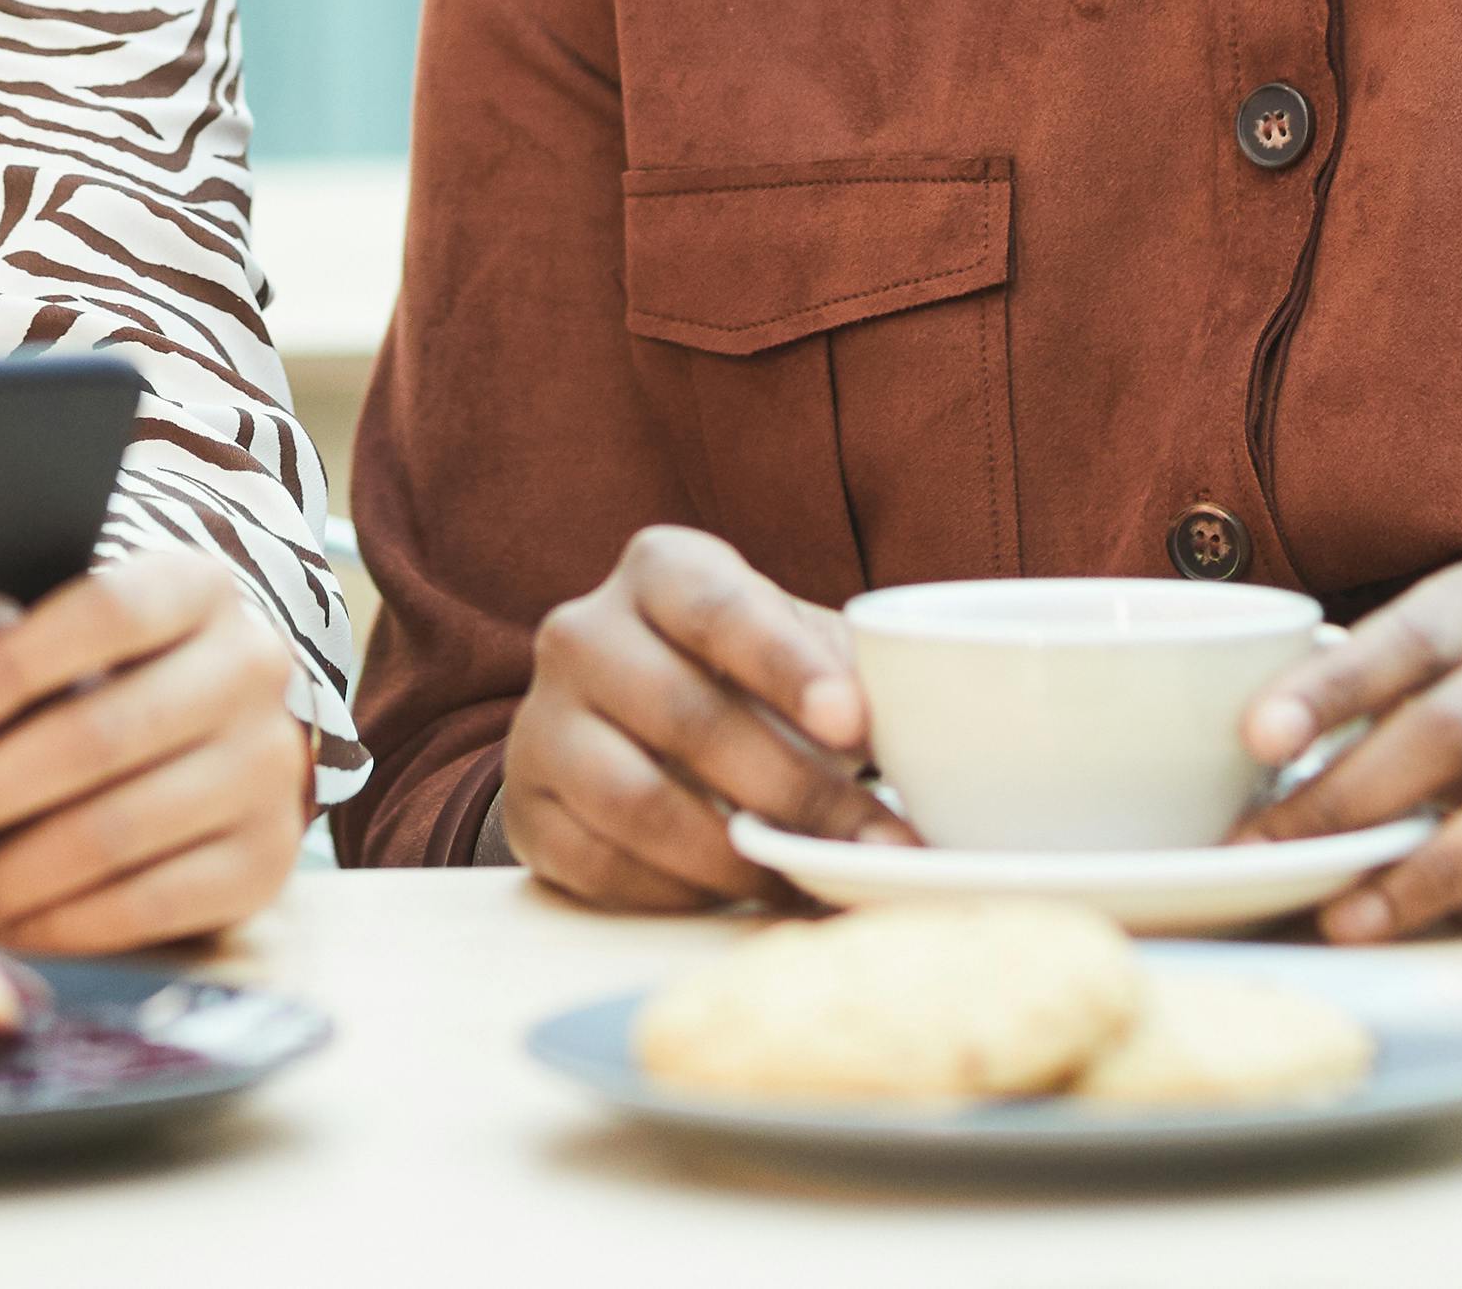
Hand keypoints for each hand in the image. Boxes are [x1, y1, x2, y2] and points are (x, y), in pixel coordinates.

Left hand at [0, 550, 310, 953]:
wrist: (216, 738)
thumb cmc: (101, 674)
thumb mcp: (75, 633)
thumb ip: (9, 642)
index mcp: (201, 585)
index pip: (105, 611)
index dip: (13, 667)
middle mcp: (254, 669)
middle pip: (100, 734)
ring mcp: (270, 769)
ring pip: (117, 829)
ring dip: (5, 875)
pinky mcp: (267, 863)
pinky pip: (149, 905)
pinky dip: (58, 923)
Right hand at [497, 525, 908, 910]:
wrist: (631, 722)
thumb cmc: (742, 677)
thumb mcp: (794, 646)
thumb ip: (853, 673)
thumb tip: (935, 740)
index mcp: (660, 570)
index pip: (720, 612)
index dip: (787, 668)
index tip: (854, 726)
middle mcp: (582, 633)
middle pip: (687, 718)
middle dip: (796, 792)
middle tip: (878, 842)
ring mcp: (542, 722)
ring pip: (637, 800)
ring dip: (738, 855)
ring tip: (810, 879)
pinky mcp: (526, 806)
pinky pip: (600, 865)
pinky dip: (679, 891)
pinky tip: (739, 891)